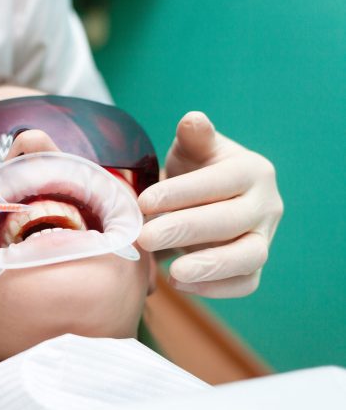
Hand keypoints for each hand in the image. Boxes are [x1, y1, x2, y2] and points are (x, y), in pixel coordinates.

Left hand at [137, 112, 282, 297]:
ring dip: (211, 267)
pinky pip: (245, 283)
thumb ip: (194, 137)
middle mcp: (266, 205)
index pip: (221, 182)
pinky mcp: (254, 266)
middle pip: (232, 221)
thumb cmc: (195, 171)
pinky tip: (178, 284)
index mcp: (252, 171)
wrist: (205, 199)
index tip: (144, 203)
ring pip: (249, 256)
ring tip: (173, 273)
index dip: (182, 193)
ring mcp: (264, 238)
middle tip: (145, 237)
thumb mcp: (192, 150)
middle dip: (186, 230)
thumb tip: (193, 120)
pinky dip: (216, 289)